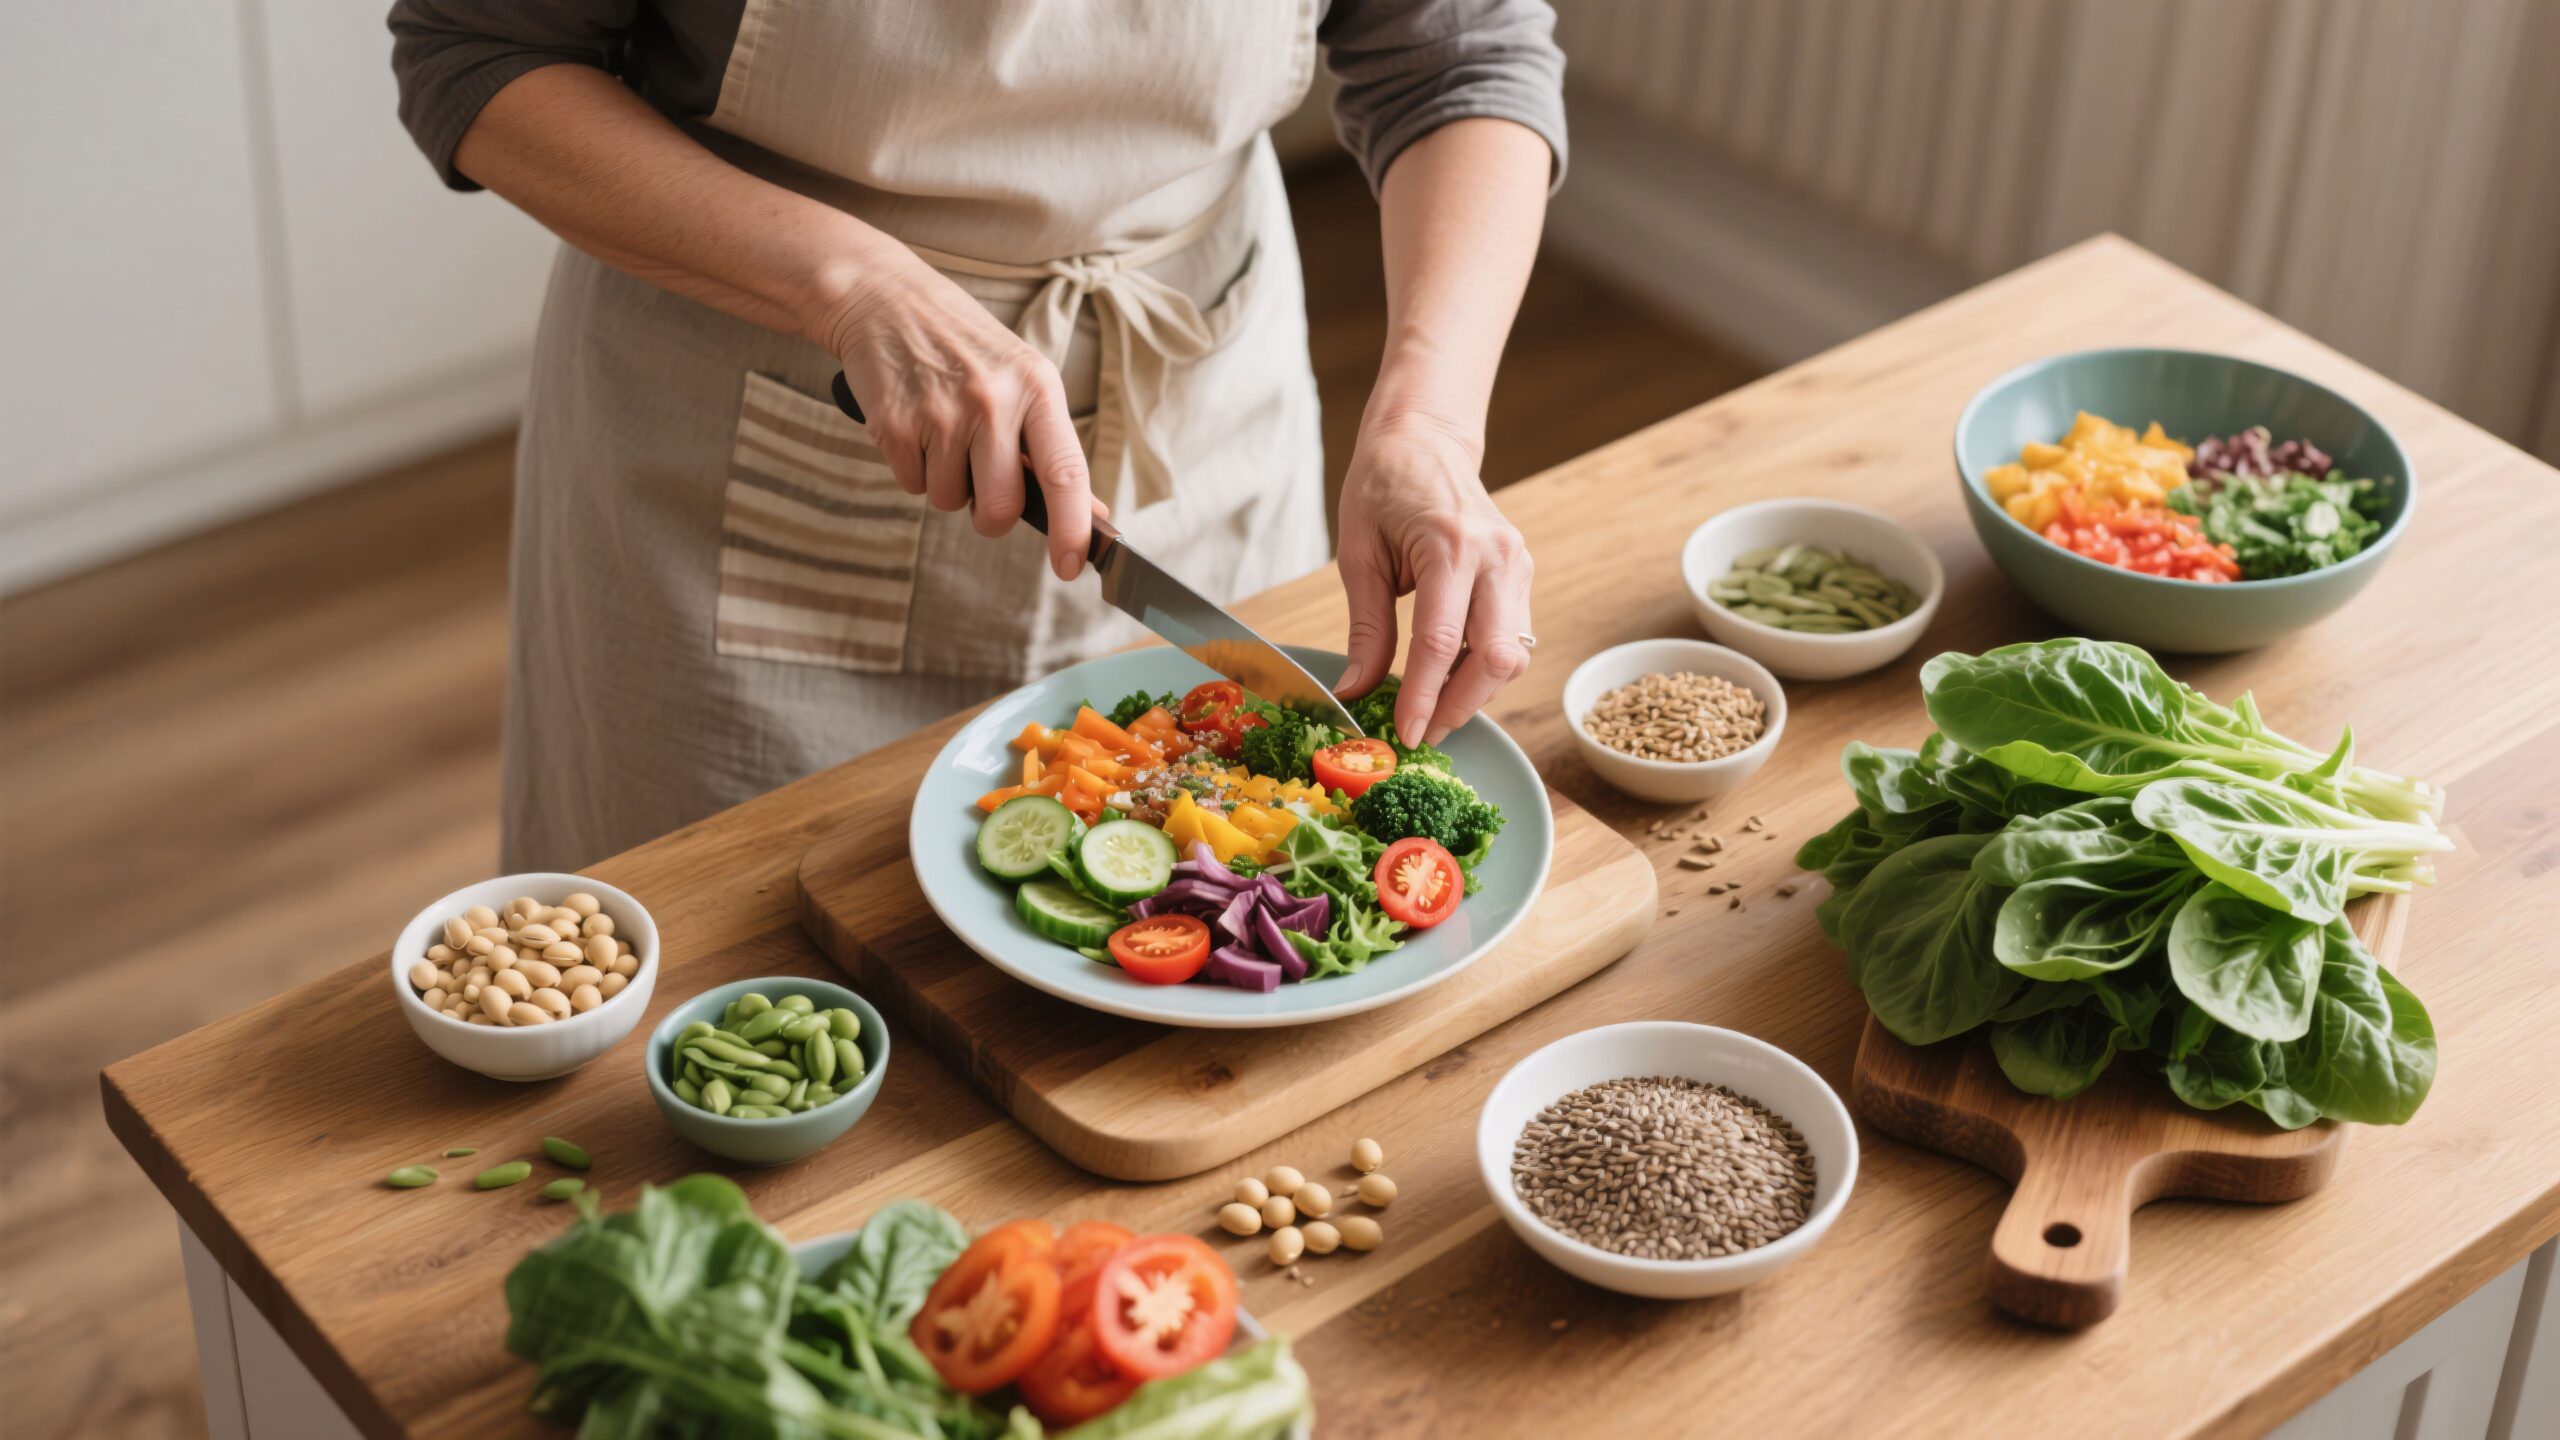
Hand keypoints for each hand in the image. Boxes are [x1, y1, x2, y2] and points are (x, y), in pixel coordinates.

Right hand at [816, 251, 1101, 579]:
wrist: (883, 299)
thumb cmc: (964, 346)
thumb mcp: (1021, 377)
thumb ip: (1050, 445)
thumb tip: (1089, 510)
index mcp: (1036, 387)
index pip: (1065, 474)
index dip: (1073, 531)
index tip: (1072, 567)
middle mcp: (992, 401)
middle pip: (1001, 508)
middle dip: (991, 517)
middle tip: (983, 488)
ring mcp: (940, 413)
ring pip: (950, 501)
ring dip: (946, 483)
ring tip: (941, 430)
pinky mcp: (894, 424)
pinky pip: (911, 484)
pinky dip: (913, 468)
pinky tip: (914, 424)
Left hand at [1334, 414, 1533, 746]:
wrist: (1424, 440)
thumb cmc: (1382, 487)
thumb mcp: (1359, 555)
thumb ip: (1366, 628)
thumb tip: (1356, 691)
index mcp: (1450, 544)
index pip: (1441, 641)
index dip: (1424, 696)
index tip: (1406, 733)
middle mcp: (1497, 556)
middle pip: (1495, 657)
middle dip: (1459, 705)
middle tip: (1423, 731)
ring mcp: (1518, 563)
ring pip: (1513, 654)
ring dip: (1476, 692)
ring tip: (1433, 707)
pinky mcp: (1523, 572)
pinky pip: (1513, 637)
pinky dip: (1484, 667)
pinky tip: (1451, 677)